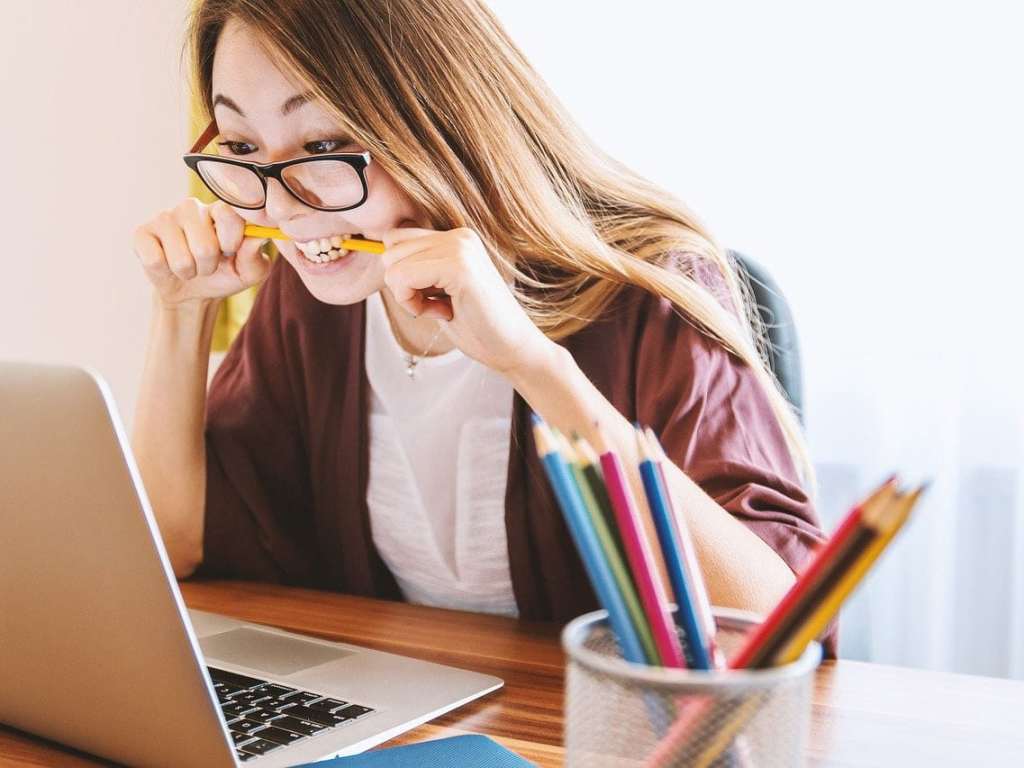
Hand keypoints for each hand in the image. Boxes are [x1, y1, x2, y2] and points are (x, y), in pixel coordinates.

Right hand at [133, 198, 270, 307]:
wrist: (193, 292)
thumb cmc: (225, 274)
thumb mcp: (249, 271)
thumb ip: (256, 255)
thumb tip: (259, 237)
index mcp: (221, 210)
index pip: (228, 215)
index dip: (231, 241)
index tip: (230, 251)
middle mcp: (192, 207)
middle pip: (204, 246)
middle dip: (209, 266)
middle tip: (207, 264)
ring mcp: (165, 217)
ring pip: (181, 259)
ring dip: (189, 272)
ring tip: (189, 266)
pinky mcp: (142, 233)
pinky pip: (155, 260)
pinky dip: (165, 272)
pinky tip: (167, 264)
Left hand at [380, 226, 553, 374]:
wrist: (513, 349)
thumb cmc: (477, 326)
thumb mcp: (439, 290)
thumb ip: (417, 269)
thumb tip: (379, 253)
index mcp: (456, 238)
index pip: (395, 239)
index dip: (402, 275)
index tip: (431, 297)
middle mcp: (458, 235)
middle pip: (389, 250)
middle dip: (403, 286)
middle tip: (437, 305)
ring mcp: (460, 247)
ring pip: (392, 265)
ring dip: (408, 296)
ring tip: (443, 308)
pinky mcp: (459, 266)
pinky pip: (403, 278)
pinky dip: (413, 303)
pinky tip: (443, 313)